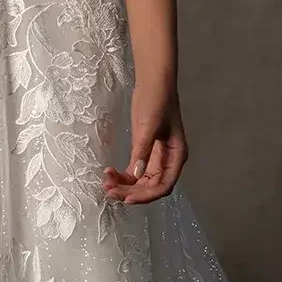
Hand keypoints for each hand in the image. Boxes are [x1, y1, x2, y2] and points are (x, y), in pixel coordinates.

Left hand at [103, 82, 188, 205]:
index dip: (146, 196)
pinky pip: (134, 171)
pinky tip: (109, 174)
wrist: (153, 82)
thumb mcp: (149, 125)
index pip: (164, 185)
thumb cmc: (157, 100)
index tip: (127, 199)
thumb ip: (142, 150)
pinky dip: (122, 176)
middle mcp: (168, 161)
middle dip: (130, 192)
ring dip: (124, 186)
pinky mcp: (143, 151)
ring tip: (105, 184)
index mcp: (176, 156)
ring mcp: (155, 157)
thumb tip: (136, 175)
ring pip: (140, 181)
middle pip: (150, 187)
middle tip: (109, 191)